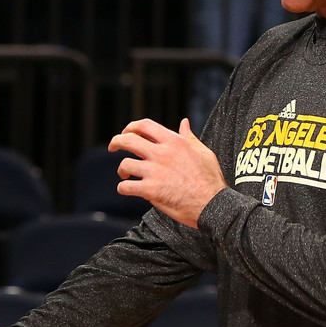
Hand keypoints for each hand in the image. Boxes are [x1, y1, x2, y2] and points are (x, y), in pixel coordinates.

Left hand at [109, 118, 225, 228]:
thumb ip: (189, 137)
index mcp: (174, 142)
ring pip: (124, 164)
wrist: (212, 203)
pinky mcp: (150, 190)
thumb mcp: (203, 152)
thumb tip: (184, 123)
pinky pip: (125, 187)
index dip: (131, 126)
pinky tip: (128, 189)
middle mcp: (162, 154)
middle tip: (113, 147)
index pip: (145, 125)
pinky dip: (123, 188)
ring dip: (122, 170)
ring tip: (125, 175)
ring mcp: (154, 172)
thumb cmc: (210, 179)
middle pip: (128, 140)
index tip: (127, 131)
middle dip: (116, 142)